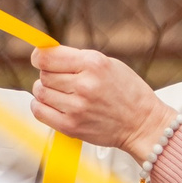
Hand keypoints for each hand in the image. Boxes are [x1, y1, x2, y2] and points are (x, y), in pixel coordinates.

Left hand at [28, 45, 174, 157]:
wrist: (142, 123)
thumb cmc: (127, 91)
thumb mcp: (108, 64)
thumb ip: (77, 59)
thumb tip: (45, 56)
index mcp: (93, 64)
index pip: (47, 57)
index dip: (39, 57)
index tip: (39, 59)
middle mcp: (84, 85)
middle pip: (44, 75)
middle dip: (48, 75)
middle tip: (62, 80)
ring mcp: (77, 107)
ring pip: (40, 92)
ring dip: (45, 91)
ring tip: (60, 93)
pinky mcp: (71, 126)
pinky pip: (40, 111)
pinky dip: (41, 106)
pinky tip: (53, 104)